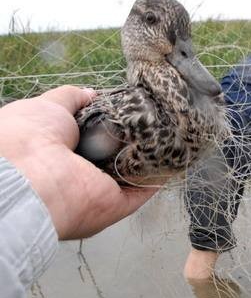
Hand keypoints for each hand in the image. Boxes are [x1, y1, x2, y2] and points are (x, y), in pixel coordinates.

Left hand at [0, 86, 158, 239]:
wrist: (29, 177)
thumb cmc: (29, 139)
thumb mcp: (47, 106)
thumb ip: (70, 98)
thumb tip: (91, 93)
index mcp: (63, 154)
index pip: (94, 138)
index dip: (111, 124)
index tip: (130, 110)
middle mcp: (82, 175)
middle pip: (116, 155)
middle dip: (135, 138)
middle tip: (154, 119)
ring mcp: (101, 191)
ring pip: (133, 174)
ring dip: (152, 156)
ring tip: (170, 132)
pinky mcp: (117, 204)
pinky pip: (143, 191)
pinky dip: (159, 176)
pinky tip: (174, 156)